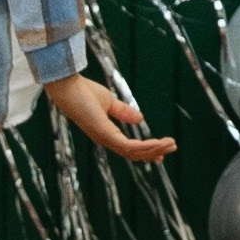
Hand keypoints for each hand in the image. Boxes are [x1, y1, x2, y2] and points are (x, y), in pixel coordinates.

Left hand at [45, 71, 177, 162]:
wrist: (67, 86)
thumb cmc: (83, 92)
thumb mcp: (109, 102)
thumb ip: (123, 112)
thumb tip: (140, 118)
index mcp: (106, 134)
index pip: (129, 148)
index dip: (146, 151)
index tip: (162, 151)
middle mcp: (106, 140)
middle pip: (134, 154)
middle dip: (154, 152)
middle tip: (172, 148)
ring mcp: (104, 138)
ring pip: (134, 153)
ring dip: (154, 149)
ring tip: (170, 144)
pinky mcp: (104, 134)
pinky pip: (128, 146)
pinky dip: (144, 146)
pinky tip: (157, 142)